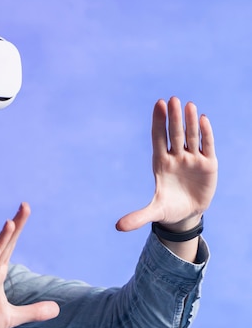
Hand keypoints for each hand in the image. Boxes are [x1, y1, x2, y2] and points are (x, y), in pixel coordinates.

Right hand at [0, 204, 59, 327]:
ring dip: (0, 241)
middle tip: (25, 205)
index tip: (25, 208)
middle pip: (2, 246)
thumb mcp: (10, 318)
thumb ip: (33, 311)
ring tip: (10, 223)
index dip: (17, 228)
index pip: (9, 247)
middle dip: (14, 226)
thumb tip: (58, 308)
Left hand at [116, 97, 217, 232]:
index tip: (158, 105)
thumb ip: (138, 217)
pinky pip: (207, 145)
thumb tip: (118, 228)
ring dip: (190, 121)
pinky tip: (203, 119)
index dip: (159, 123)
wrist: (187, 214)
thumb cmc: (167, 209)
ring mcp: (192, 159)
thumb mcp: (153, 213)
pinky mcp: (208, 165)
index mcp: (161, 164)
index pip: (159, 139)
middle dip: (174, 118)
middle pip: (175, 134)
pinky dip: (206, 133)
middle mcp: (176, 157)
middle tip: (172, 99)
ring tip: (189, 105)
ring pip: (191, 136)